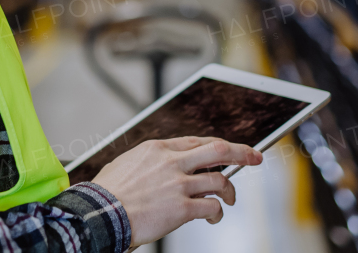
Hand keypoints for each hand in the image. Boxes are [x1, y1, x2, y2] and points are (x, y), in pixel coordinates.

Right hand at [89, 137, 262, 245]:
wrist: (101, 212)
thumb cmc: (109, 191)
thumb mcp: (128, 162)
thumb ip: (149, 160)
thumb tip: (158, 164)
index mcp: (158, 148)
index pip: (197, 141)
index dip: (217, 145)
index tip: (230, 149)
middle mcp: (171, 162)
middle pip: (217, 150)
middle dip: (241, 153)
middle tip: (255, 157)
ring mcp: (178, 184)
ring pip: (219, 181)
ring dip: (229, 191)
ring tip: (229, 199)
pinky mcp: (182, 208)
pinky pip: (211, 207)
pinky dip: (217, 212)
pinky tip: (213, 217)